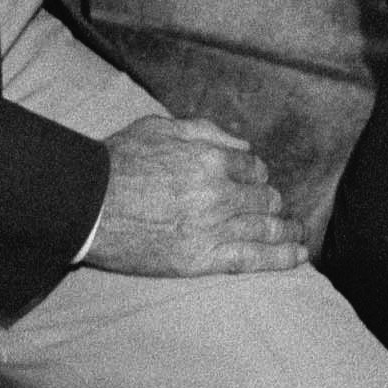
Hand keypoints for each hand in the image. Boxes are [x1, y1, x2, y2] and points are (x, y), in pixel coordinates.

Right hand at [82, 113, 309, 277]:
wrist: (88, 208)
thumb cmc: (118, 163)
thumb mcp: (160, 128)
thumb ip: (205, 131)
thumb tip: (241, 144)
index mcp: (211, 159)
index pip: (253, 167)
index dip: (257, 174)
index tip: (256, 181)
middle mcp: (219, 193)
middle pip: (263, 198)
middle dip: (273, 202)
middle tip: (279, 209)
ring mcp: (214, 229)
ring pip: (265, 228)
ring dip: (287, 229)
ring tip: (299, 233)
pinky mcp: (202, 259)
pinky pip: (253, 259)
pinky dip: (281, 258)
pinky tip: (298, 255)